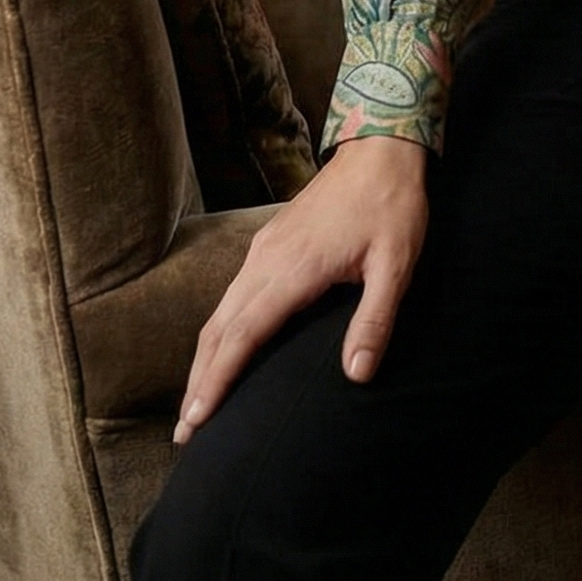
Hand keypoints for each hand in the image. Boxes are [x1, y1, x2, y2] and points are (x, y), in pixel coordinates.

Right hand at [173, 135, 429, 443]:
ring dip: (205, 358)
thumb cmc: (392, 206)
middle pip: (219, 329)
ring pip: (220, 311)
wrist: (380, 148)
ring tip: (196, 402)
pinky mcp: (269, 242)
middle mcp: (266, 260)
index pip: (243, 336)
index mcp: (293, 269)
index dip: (217, 381)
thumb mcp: (396, 264)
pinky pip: (232, 293)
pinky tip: (222, 349)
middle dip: (199, 381)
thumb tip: (357, 376)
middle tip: (186, 432)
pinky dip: (219, 330)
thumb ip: (374, 320)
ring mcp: (263, 249)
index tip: (196, 420)